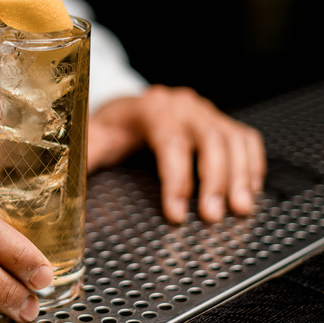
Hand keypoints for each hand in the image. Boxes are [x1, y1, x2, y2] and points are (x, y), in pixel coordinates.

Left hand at [88, 85, 265, 223]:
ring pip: (233, 138)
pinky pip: (245, 137)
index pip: (170, 142)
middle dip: (216, 181)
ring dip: (240, 175)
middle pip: (210, 139)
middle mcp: (183, 106)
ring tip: (240, 208)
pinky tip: (251, 188)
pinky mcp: (219, 120)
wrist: (125, 108)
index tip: (176, 214)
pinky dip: (252, 163)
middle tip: (214, 216)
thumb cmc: (110, 128)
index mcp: (151, 109)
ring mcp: (204, 111)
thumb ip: (86, 157)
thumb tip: (71, 184)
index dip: (177, 180)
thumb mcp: (93, 139)